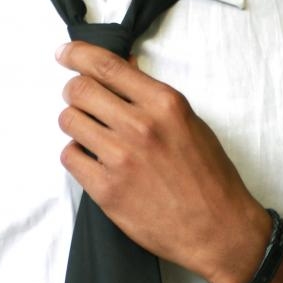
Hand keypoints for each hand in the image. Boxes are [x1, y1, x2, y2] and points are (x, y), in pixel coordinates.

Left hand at [55, 41, 270, 282]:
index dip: (77, 54)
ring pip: (68, 121)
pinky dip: (76, 154)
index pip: (106, 66)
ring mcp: (120, 158)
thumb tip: (125, 67)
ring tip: (91, 133)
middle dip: (74, 91)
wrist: (219, 230)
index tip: (63, 53)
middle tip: (80, 99)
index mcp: (164, 104)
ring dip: (75, 123)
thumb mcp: (189, 122)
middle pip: (79, 90)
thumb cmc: (209, 176)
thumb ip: (153, 96)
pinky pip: (69, 157)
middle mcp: (140, 126)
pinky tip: (92, 158)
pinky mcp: (106, 190)